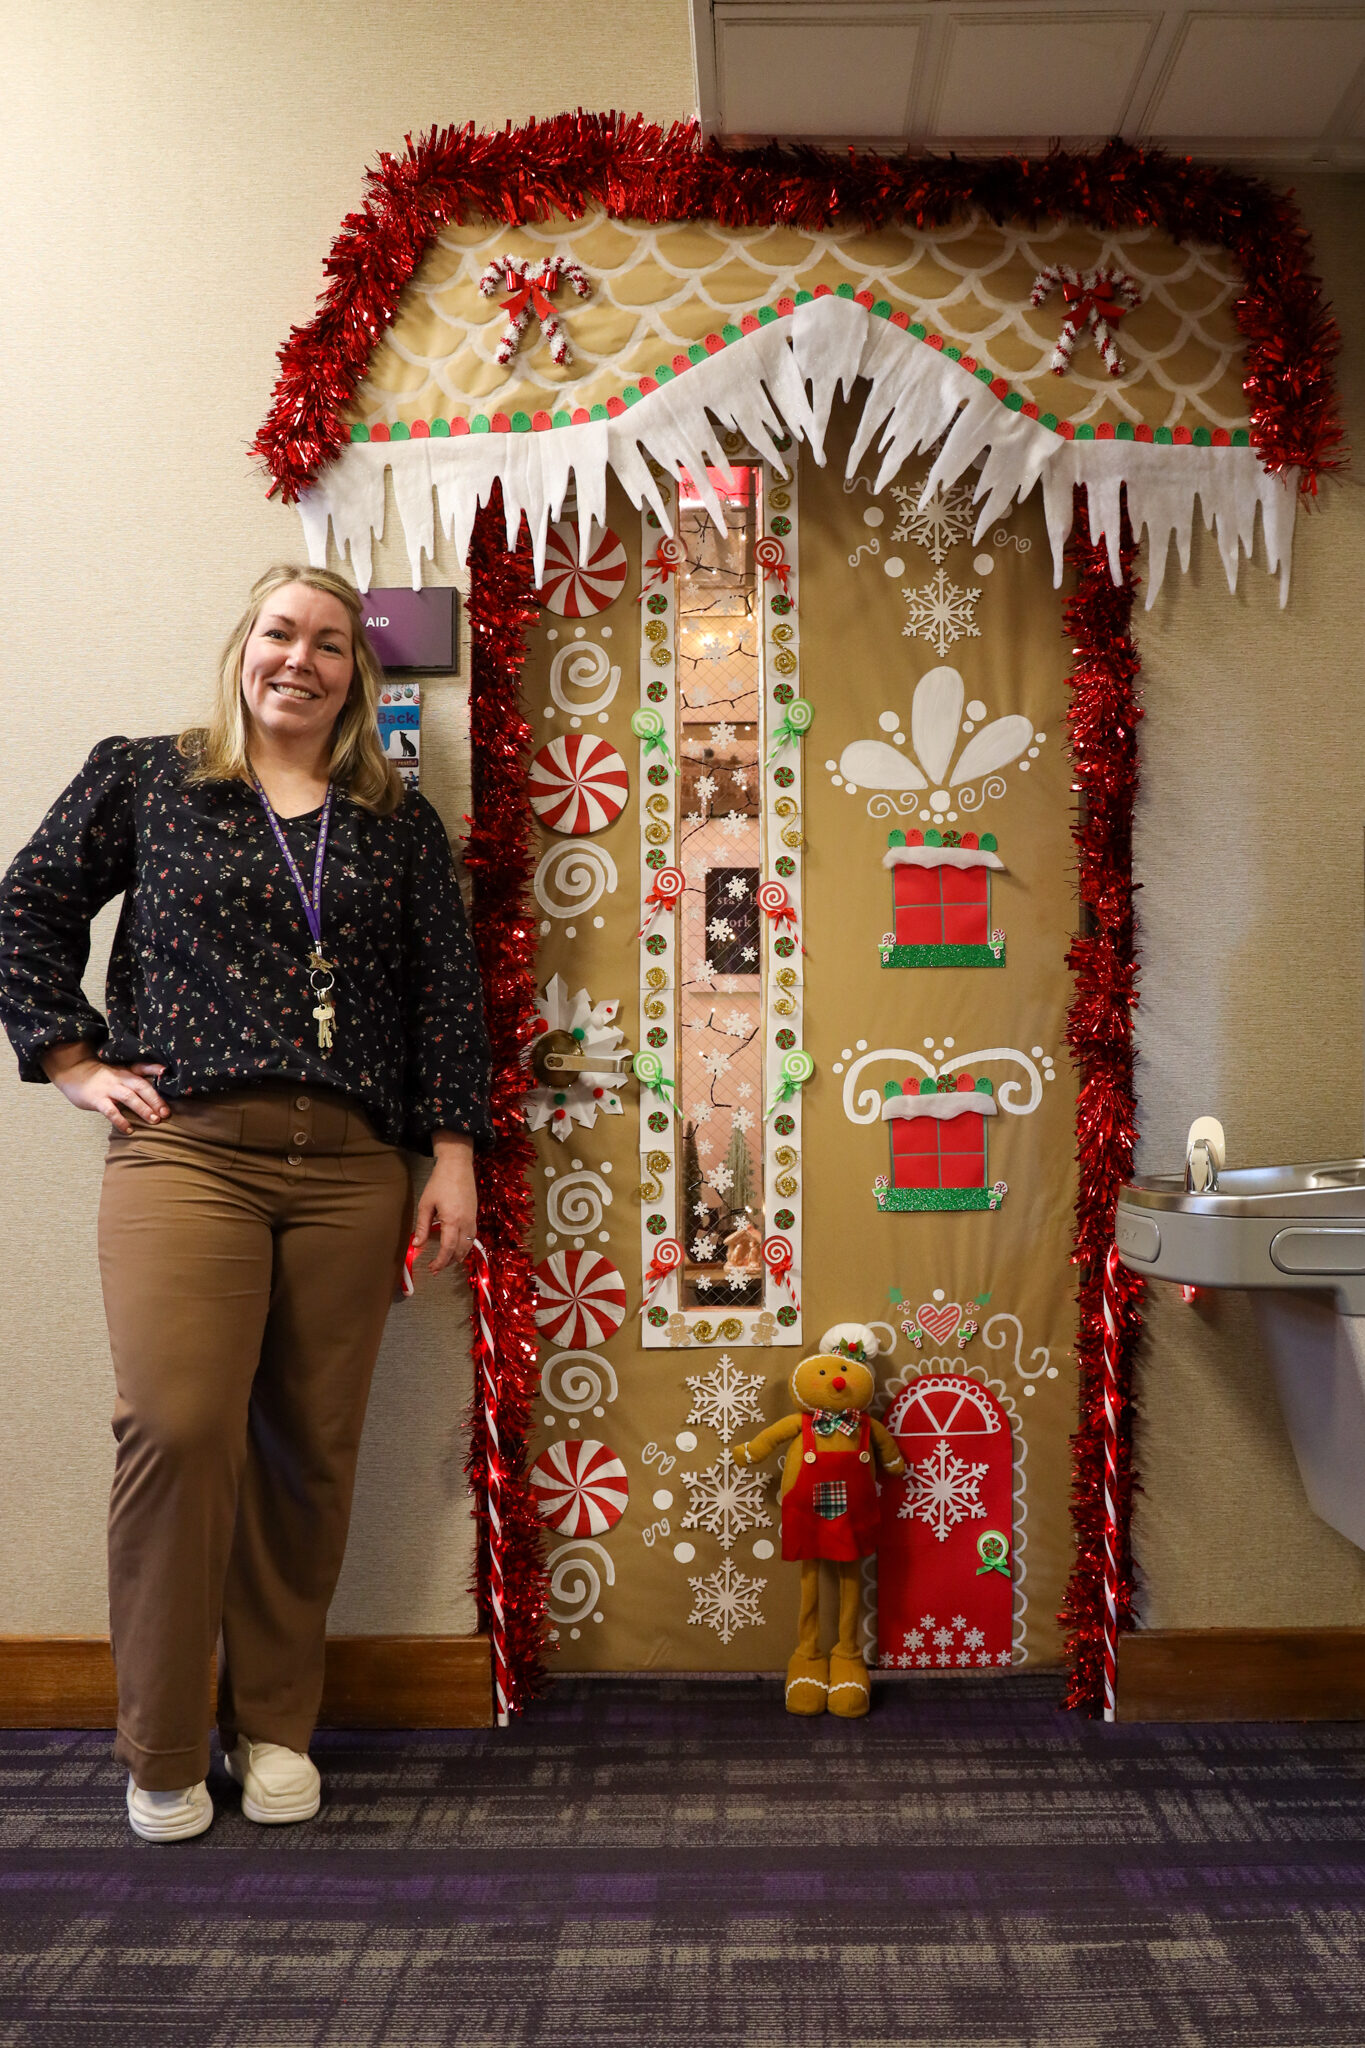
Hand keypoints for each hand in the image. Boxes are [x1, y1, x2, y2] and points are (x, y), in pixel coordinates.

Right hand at [41, 1041, 167, 1134]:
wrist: (74, 1072)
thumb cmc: (101, 1075)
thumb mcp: (119, 1070)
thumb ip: (137, 1075)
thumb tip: (160, 1079)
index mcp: (126, 1071)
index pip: (142, 1068)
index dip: (154, 1069)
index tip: (166, 1072)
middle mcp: (120, 1078)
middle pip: (141, 1086)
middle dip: (155, 1099)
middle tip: (166, 1113)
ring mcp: (108, 1089)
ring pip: (129, 1098)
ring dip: (143, 1109)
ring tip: (154, 1121)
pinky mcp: (97, 1100)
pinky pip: (111, 1111)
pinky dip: (120, 1121)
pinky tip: (129, 1130)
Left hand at [412, 1132, 477, 1275]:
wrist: (458, 1166)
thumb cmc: (439, 1182)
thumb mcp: (426, 1204)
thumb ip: (422, 1226)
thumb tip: (417, 1245)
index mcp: (452, 1221)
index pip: (448, 1248)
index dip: (440, 1261)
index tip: (432, 1268)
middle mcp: (466, 1223)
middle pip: (460, 1250)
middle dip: (448, 1261)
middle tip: (436, 1268)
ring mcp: (473, 1219)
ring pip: (469, 1245)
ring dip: (458, 1255)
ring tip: (447, 1261)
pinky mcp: (475, 1215)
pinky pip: (473, 1237)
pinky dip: (466, 1246)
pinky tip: (459, 1247)